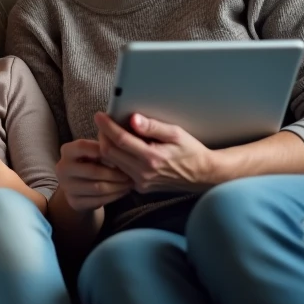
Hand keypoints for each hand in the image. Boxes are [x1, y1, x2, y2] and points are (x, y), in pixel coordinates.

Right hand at [55, 138, 132, 211]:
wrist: (77, 186)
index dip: (104, 150)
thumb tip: (122, 151)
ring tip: (129, 184)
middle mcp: (62, 168)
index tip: (122, 155)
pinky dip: (113, 197)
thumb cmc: (89, 163)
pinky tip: (122, 192)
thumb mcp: (93, 152)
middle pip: (93, 171)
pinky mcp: (74, 202)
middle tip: (130, 175)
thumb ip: (103, 149)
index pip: (84, 146)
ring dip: (117, 187)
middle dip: (115, 174)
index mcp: (67, 151)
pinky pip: (98, 200)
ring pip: (97, 188)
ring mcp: (66, 186)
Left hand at [94, 112, 216, 193]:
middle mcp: (144, 173)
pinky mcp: (141, 187)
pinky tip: (120, 148)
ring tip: (110, 133)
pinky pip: (120, 171)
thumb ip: (153, 126)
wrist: (203, 175)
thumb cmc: (191, 151)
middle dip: (103, 135)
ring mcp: (141, 182)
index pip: (120, 140)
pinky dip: (115, 158)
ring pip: (112, 163)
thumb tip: (133, 118)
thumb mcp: (176, 133)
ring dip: (107, 147)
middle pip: (110, 152)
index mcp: (152, 158)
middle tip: (104, 123)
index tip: (99, 115)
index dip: (107, 126)